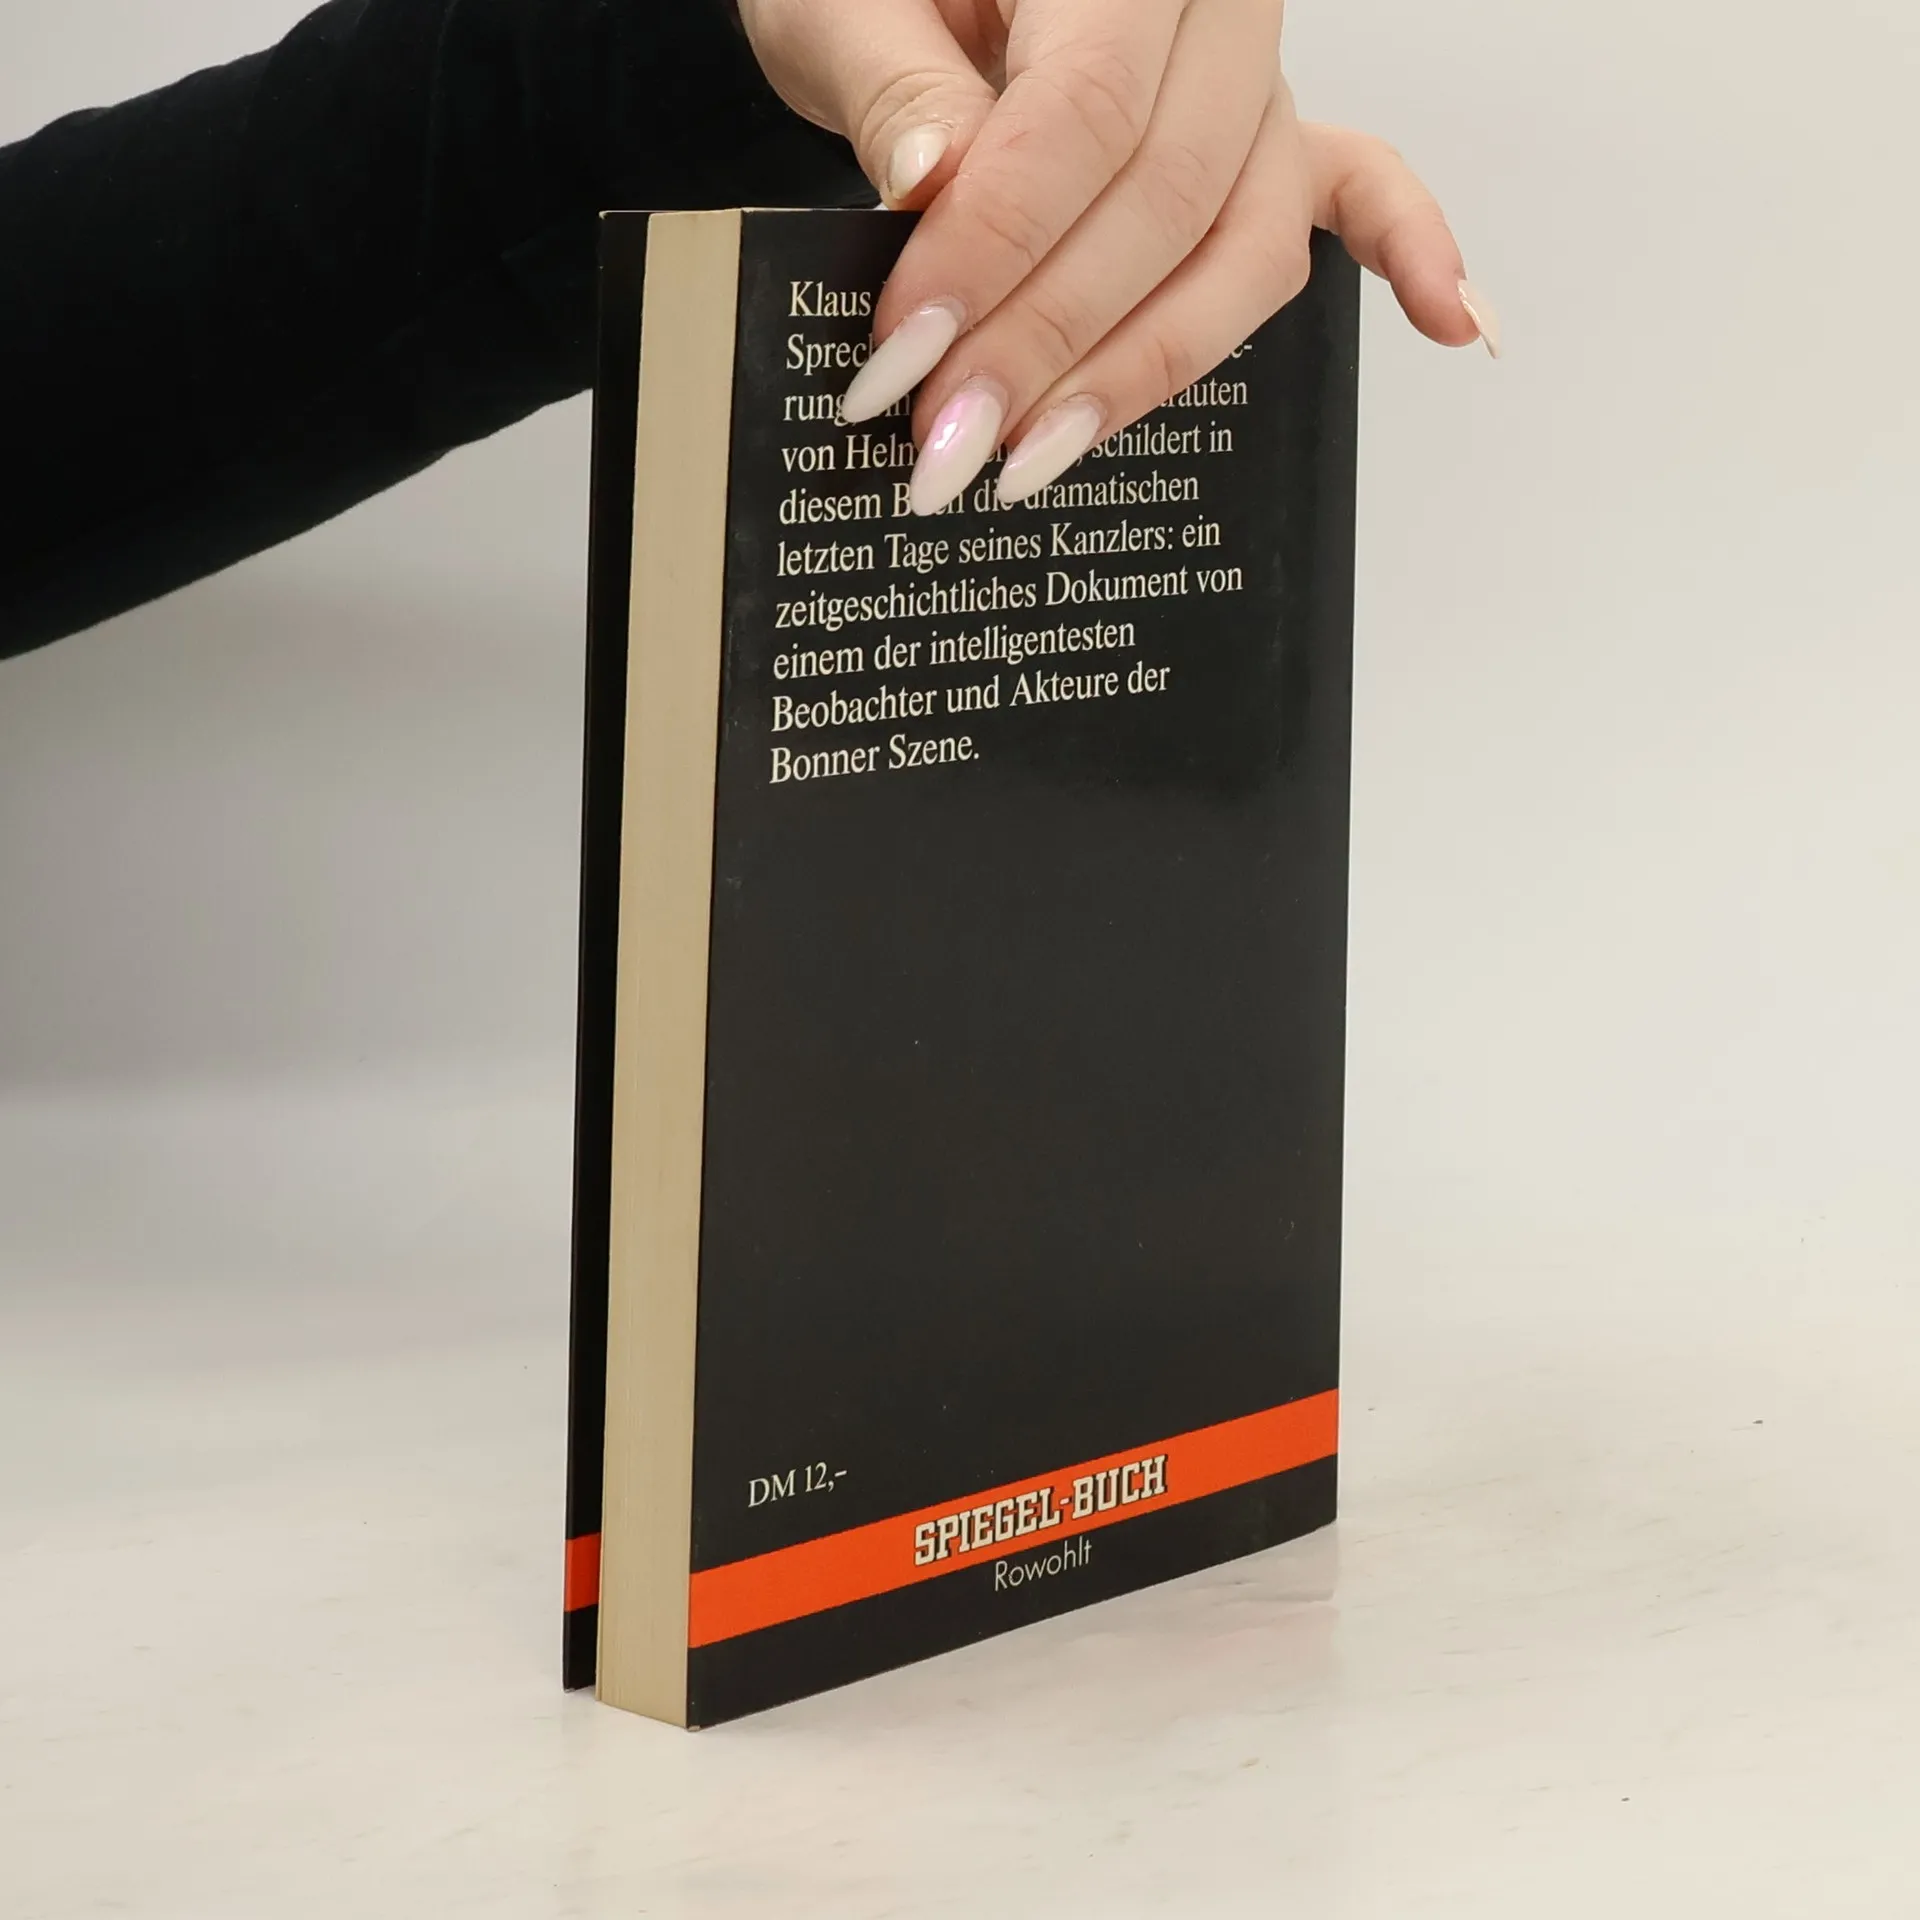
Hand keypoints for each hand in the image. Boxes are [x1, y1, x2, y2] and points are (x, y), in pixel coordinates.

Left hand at [736, 0, 1498, 515]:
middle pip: (1167, 202)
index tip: (908, 357)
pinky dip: (1409, 252)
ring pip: (1244, 244)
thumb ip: (892, 85)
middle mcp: (1220, 8)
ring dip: (1145, 365)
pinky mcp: (1268, 133)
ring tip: (1042, 455)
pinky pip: (1359, 190)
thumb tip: (936, 187)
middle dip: (1049, 342)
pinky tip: (1458, 327)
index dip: (995, 253)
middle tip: (951, 439)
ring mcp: (1257, 80)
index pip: (1079, 118)